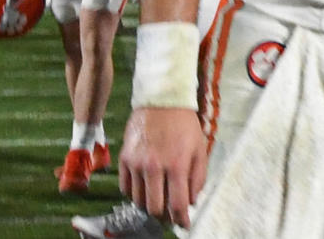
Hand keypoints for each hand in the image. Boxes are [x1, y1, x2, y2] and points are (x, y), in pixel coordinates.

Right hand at [120, 107, 207, 228]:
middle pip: (154, 208)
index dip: (181, 220)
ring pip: (138, 201)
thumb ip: (198, 178)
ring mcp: (136, 162)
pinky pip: (124, 187)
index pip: (177, 204)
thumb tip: (191, 202)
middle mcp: (154, 166)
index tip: (183, 224)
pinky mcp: (124, 157)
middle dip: (163, 216)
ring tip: (157, 201)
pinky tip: (144, 189)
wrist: (161, 100)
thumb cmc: (183, 124)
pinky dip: (134, 194)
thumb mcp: (199, 149)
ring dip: (148, 206)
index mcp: (176, 164)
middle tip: (169, 214)